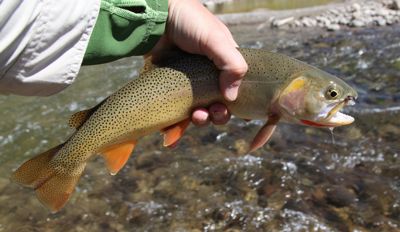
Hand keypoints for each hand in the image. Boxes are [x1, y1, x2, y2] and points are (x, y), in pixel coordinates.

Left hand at [151, 0, 247, 125]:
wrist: (155, 17)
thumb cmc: (189, 23)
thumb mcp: (216, 40)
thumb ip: (232, 65)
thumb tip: (233, 97)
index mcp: (224, 63)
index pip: (237, 88)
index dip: (240, 103)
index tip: (241, 114)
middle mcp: (208, 75)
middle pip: (219, 104)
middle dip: (220, 114)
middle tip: (215, 112)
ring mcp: (188, 83)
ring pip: (199, 110)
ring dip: (202, 119)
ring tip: (198, 116)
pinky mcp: (170, 88)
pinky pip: (176, 111)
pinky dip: (176, 125)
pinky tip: (173, 132)